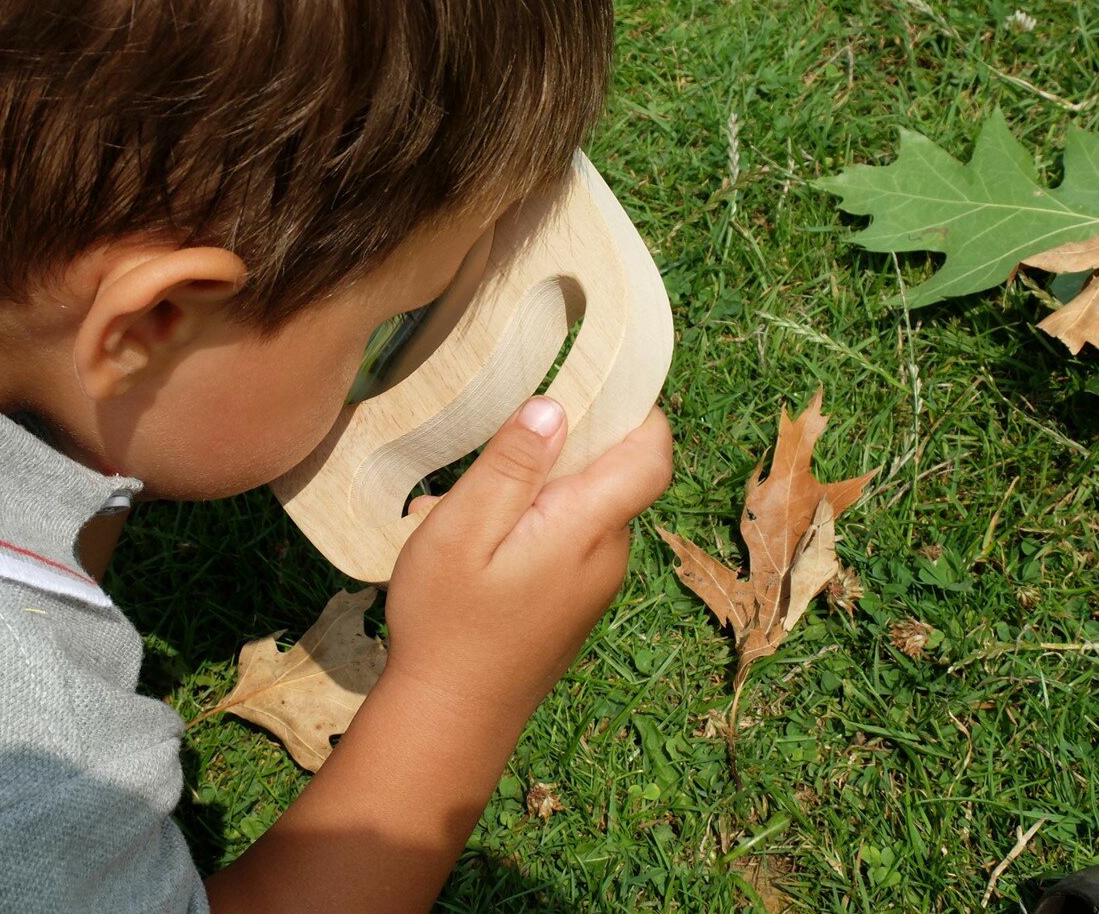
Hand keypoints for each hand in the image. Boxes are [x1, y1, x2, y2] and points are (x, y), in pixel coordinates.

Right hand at [383, 398, 672, 723]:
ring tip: (465, 511)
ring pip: (584, 508)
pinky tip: (477, 546)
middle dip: (562, 450)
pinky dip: (533, 526)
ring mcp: (595, 584)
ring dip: (537, 492)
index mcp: (588, 528)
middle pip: (614, 475)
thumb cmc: (448, 623)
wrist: (450, 721)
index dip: (639, 409)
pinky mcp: (576, 604)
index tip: (596, 377)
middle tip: (492, 457)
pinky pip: (569, 542)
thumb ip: (511, 466)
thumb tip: (555, 406)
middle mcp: (608, 555)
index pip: (651, 454)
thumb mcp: (462, 531)